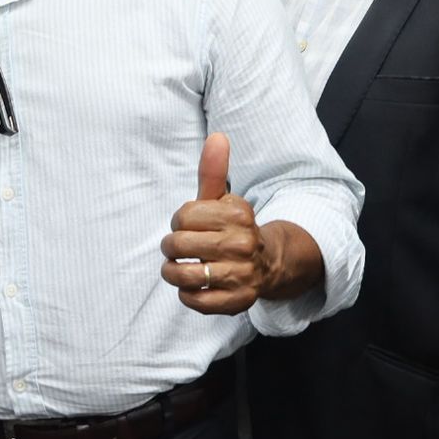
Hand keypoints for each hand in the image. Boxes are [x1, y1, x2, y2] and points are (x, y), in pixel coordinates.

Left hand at [160, 133, 266, 314]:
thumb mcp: (222, 199)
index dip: (179, 222)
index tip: (190, 226)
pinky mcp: (237, 301)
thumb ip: (213, 171)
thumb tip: (217, 136)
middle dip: (171, 247)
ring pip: (182, 275)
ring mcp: (241, 275)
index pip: (182, 216)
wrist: (267, 263)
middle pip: (177, 245)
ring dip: (172, 273)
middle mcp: (243, 244)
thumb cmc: (231, 228)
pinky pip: (195, 301)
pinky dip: (186, 295)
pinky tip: (194, 287)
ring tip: (179, 269)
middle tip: (180, 249)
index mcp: (238, 214)